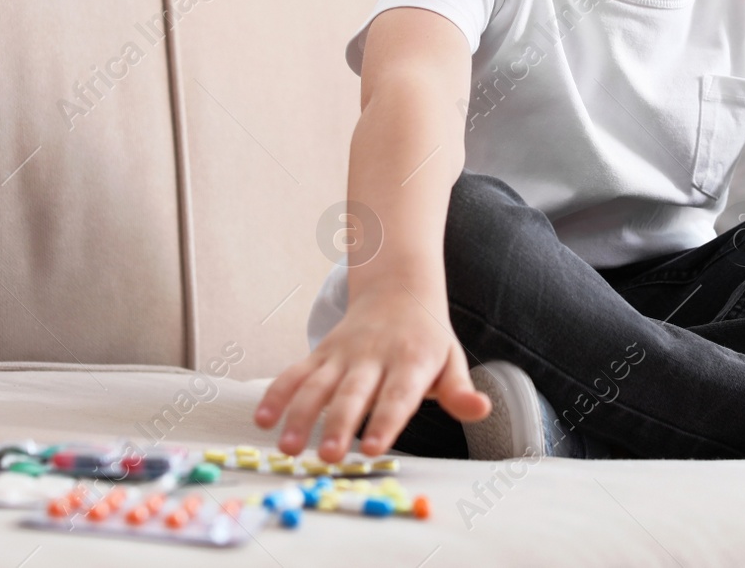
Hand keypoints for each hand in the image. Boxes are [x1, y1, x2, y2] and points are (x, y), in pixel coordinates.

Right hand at [251, 286, 490, 460]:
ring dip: (300, 415)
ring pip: (317, 385)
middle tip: (329, 456)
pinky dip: (277, 394)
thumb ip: (460, 391)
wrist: (398, 288)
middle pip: (353, 394)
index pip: (398, 396)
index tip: (372, 449)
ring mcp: (343, 354)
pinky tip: (263, 420)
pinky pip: (295, 373)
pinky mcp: (321, 353)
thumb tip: (481, 410)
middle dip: (339, 425)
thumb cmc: (427, 337)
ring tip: (289, 447)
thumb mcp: (452, 360)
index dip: (385, 422)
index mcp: (410, 361)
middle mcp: (373, 357)